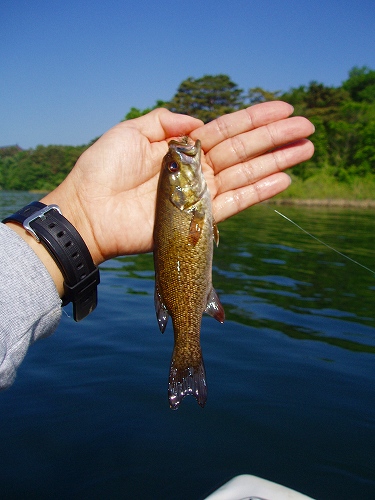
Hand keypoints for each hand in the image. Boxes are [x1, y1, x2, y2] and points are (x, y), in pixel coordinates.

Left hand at [42, 102, 313, 264]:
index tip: (283, 110)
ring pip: (246, 174)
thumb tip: (199, 121)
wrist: (89, 211)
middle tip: (308, 127)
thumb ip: (166, 121)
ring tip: (306, 150)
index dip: (255, 119)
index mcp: (182, 148)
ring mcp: (200, 195)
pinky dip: (260, 192)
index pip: (226, 131)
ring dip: (277, 162)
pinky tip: (283, 179)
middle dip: (275, 139)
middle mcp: (196, 171)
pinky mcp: (199, 219)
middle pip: (243, 151)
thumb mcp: (131, 131)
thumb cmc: (103, 169)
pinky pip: (236, 203)